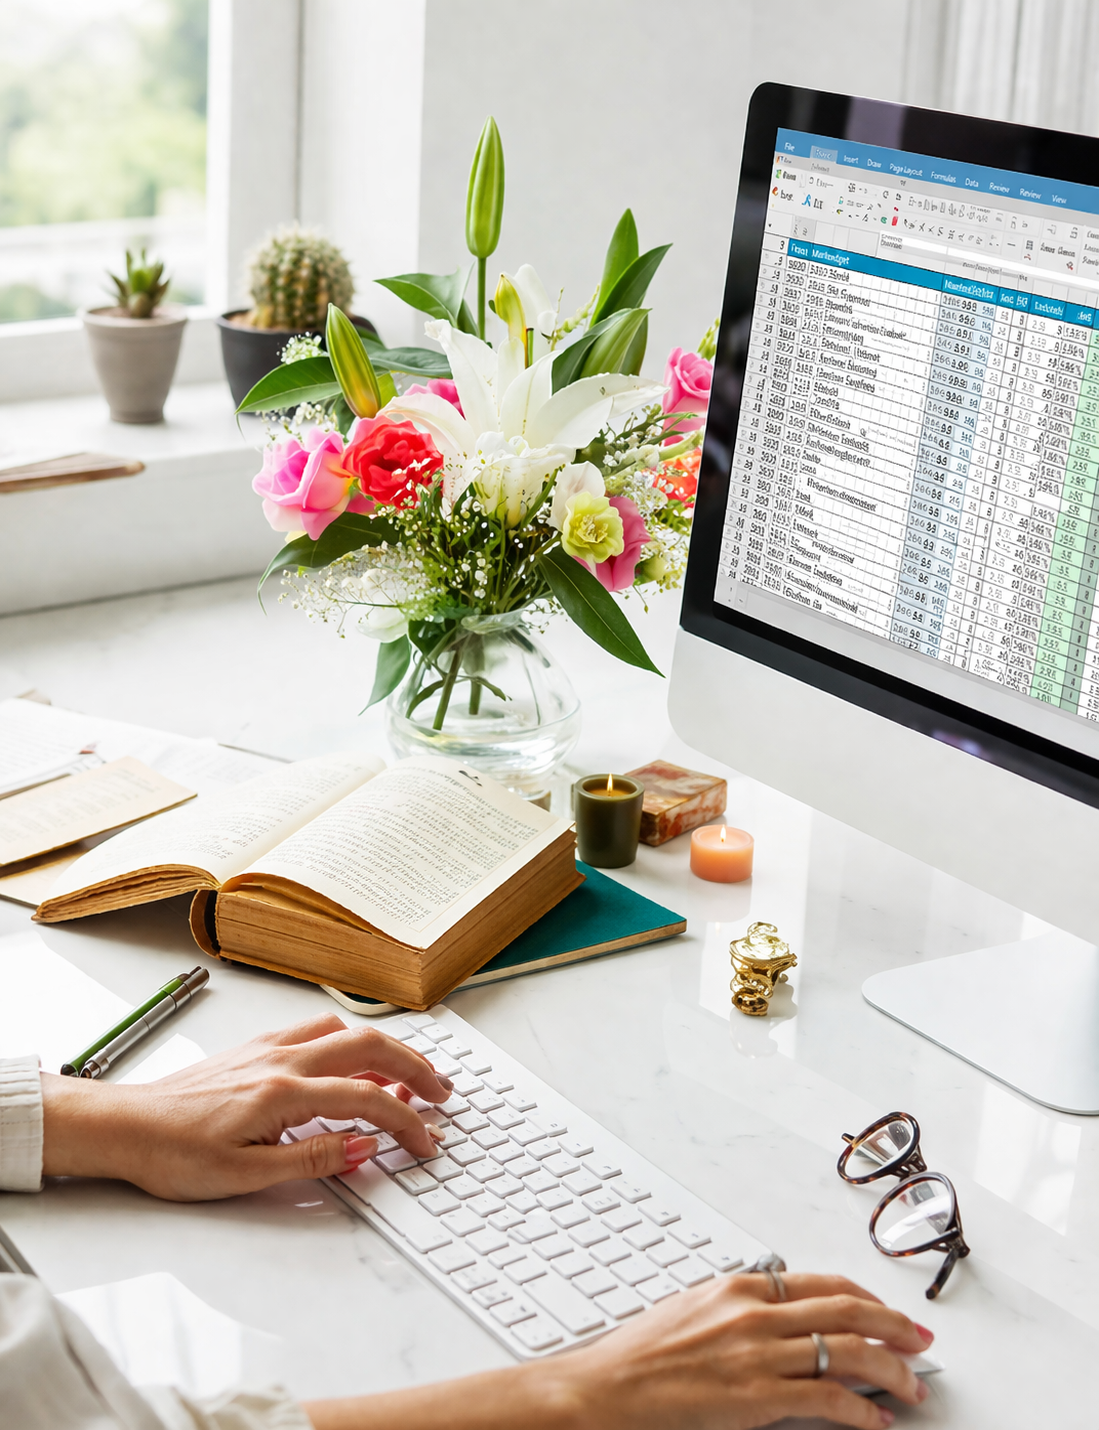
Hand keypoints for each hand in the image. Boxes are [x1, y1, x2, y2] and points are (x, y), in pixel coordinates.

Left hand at [41, 1013, 452, 1200]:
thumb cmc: (174, 1154)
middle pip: (370, 1046)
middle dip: (415, 1067)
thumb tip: (363, 1145)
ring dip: (387, 1051)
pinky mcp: (258, 1047)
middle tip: (442, 1093)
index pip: (366, 1099)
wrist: (125, 1127)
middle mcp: (281, 1059)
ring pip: (346, 1032)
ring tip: (410, 1077)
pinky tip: (356, 1062)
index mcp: (283, 1092)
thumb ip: (312, 1158)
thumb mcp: (245, 1176)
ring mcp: (270, 1047)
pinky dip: (353, 1044)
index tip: (425, 1142)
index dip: (405, 1122)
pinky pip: (320, 1032)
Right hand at [557, 1271, 930, 1429]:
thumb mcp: (692, 1311)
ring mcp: (759, 1354)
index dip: (865, 1298)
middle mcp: (755, 1314)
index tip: (888, 1312)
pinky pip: (828, 1399)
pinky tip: (878, 1421)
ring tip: (913, 1386)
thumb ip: (737, 1310)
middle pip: (846, 1310)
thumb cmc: (640, 1357)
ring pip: (848, 1352)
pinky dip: (862, 1411)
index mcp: (740, 1288)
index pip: (822, 1283)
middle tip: (920, 1340)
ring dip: (891, 1369)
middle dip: (893, 1325)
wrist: (607, 1389)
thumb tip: (775, 1317)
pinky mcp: (757, 1397)